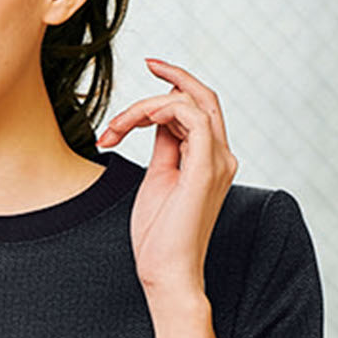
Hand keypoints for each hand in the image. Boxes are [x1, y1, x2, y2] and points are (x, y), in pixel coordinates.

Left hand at [96, 58, 238, 298]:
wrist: (166, 273)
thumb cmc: (159, 236)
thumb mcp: (157, 179)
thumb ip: (164, 148)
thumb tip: (155, 121)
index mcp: (210, 160)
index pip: (198, 109)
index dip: (173, 87)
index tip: (150, 70)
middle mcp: (221, 156)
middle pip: (203, 97)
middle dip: (172, 77)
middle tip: (147, 63)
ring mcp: (218, 162)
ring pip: (192, 103)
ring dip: (148, 105)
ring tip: (116, 128)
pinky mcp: (206, 169)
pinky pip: (192, 117)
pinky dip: (163, 109)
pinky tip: (137, 121)